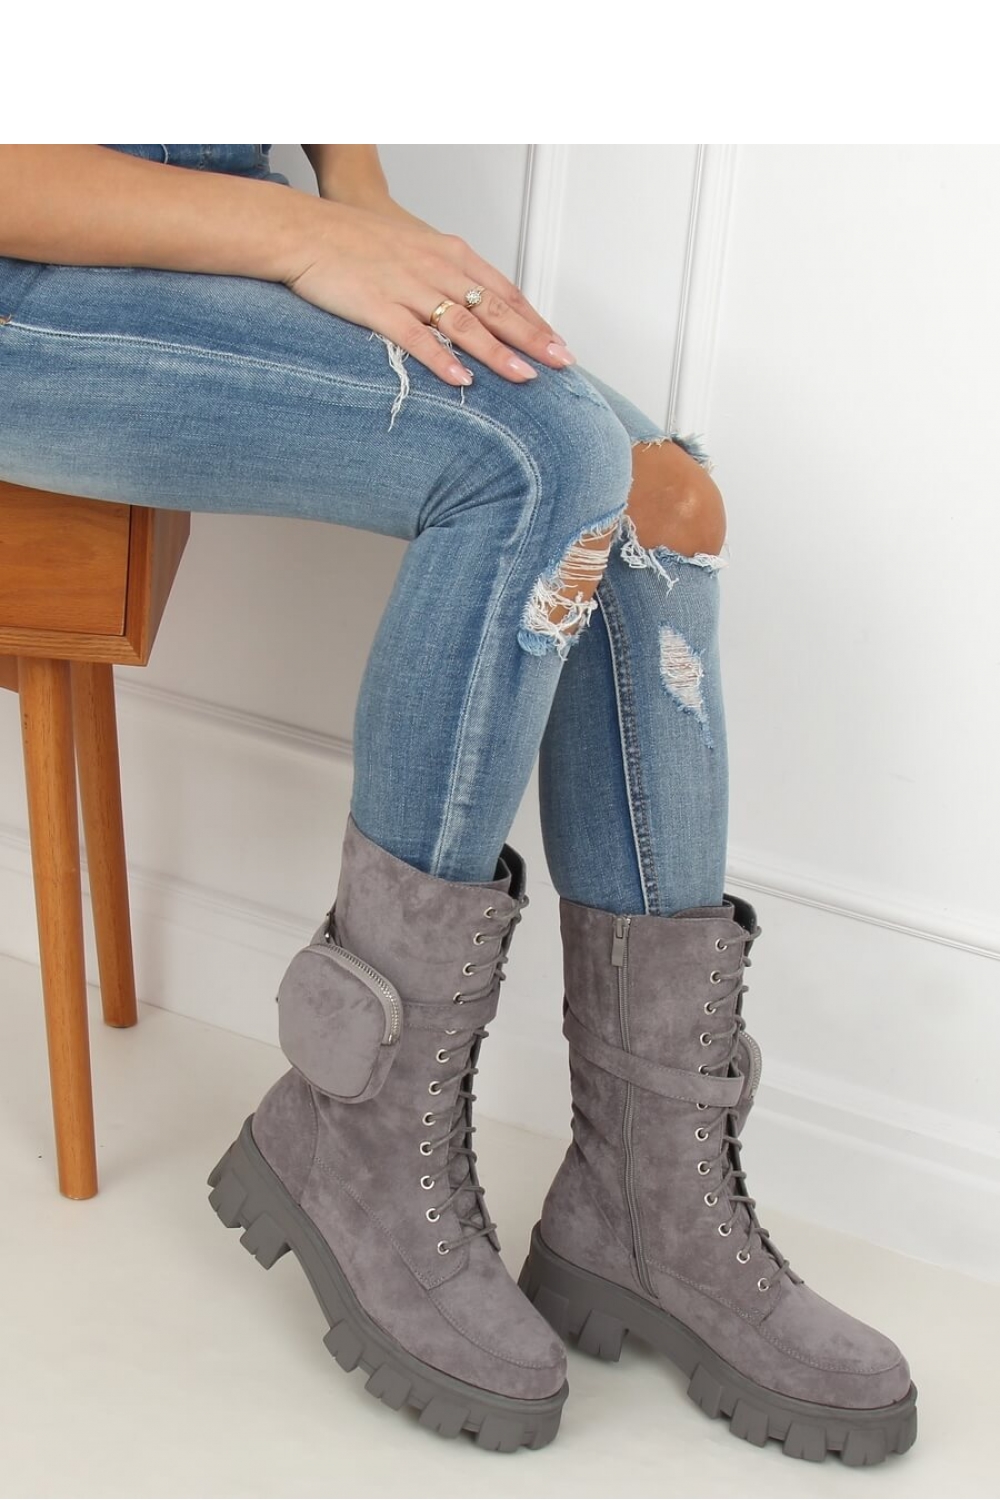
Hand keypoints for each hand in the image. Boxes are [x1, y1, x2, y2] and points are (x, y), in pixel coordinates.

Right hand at [284, 197, 573, 387]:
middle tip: (562, 362)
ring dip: (497, 352)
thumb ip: (445, 274)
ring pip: (464, 323)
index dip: (533, 318)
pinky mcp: (378, 306)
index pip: (503, 289)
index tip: (558, 343)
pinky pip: (416, 337)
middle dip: (532, 337)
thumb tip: (472, 304)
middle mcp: (436, 268)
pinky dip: (441, 360)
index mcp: (448, 253)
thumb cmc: (355, 241)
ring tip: (524, 377)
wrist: (302, 229)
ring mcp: (408, 287)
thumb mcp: (412, 248)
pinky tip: (463, 380)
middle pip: (494, 306)